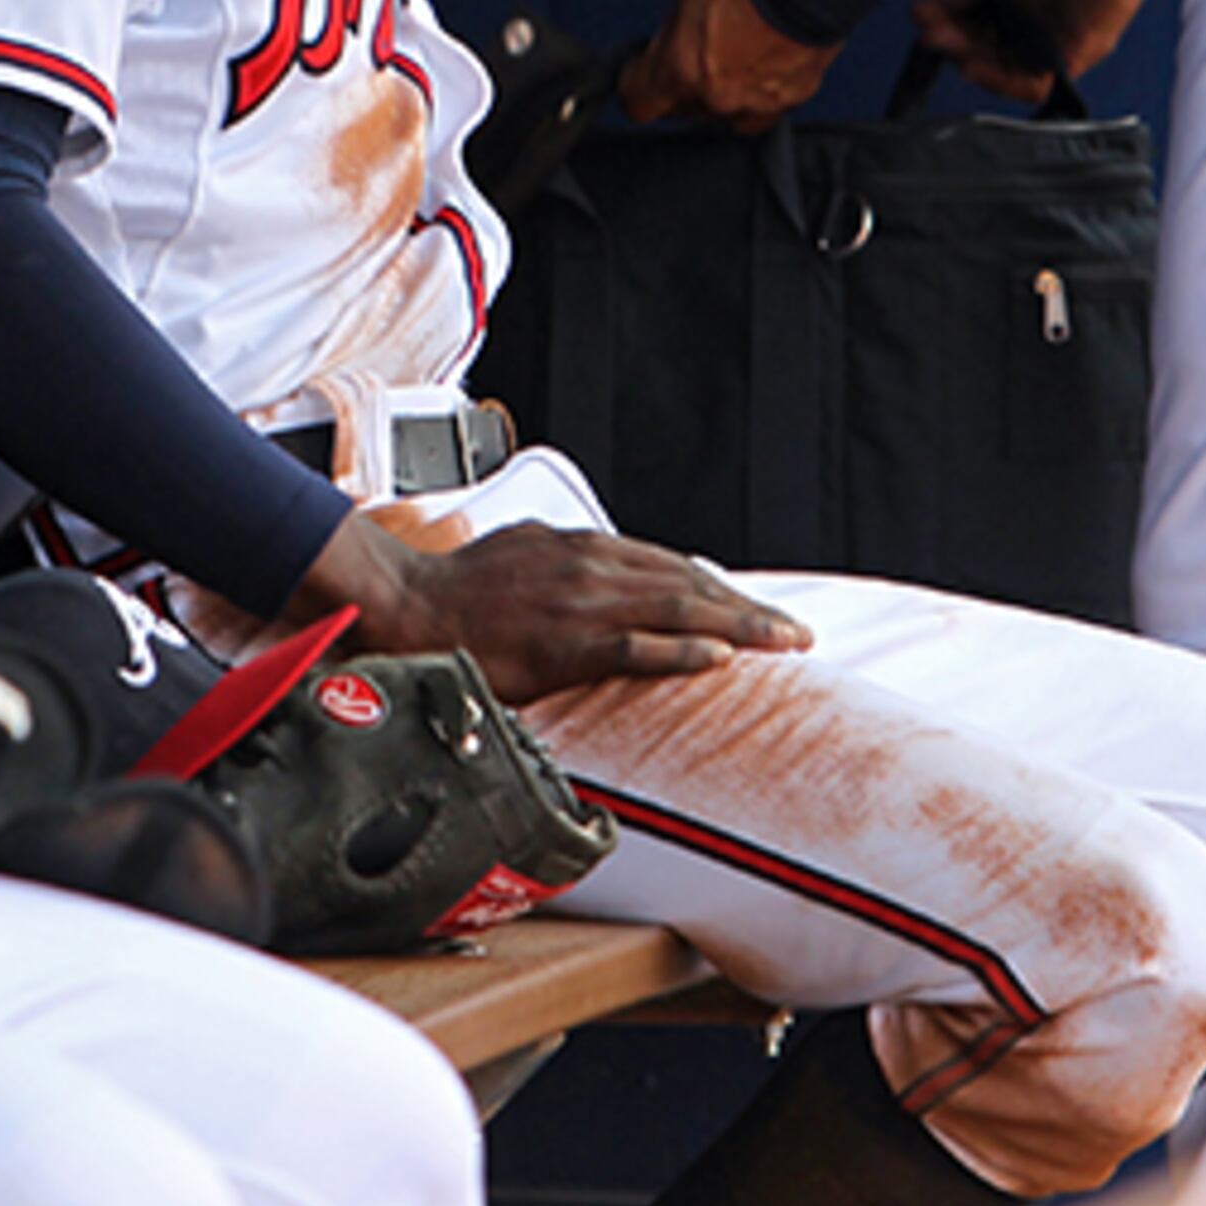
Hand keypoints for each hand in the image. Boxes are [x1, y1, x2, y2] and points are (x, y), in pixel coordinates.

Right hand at [308, 515, 810, 704]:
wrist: (408, 605)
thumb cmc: (459, 588)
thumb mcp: (522, 551)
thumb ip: (569, 561)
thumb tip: (603, 570)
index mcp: (580, 545)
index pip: (668, 565)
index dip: (719, 588)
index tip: (755, 610)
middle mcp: (589, 566)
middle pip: (687, 584)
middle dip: (748, 609)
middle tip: (797, 634)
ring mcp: (579, 604)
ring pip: (676, 611)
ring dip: (738, 626)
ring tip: (783, 644)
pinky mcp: (564, 644)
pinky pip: (635, 648)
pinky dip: (682, 652)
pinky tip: (718, 660)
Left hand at [620, 0, 836, 131]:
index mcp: (680, 68)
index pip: (639, 102)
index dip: (633, 82)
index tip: (637, 64)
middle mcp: (719, 94)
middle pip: (682, 110)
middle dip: (676, 85)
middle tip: (684, 50)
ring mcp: (761, 99)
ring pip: (728, 115)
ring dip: (720, 95)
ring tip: (723, 63)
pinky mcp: (799, 92)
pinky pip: (771, 105)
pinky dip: (763, 90)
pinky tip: (762, 64)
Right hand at [913, 0, 1147, 105]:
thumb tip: (936, 7)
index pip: (976, 21)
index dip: (948, 21)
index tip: (923, 13)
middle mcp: (1037, 17)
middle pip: (986, 47)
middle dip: (953, 42)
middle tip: (931, 32)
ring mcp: (1056, 36)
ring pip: (1005, 69)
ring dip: (970, 63)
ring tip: (945, 45)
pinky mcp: (1076, 51)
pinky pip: (1035, 81)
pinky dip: (1002, 81)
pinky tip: (973, 65)